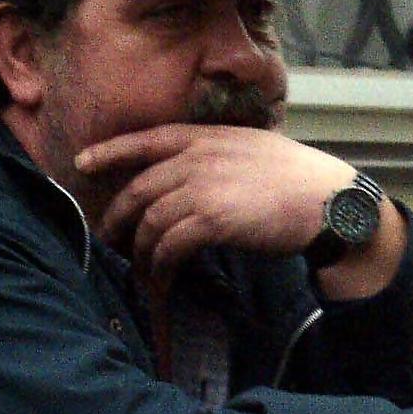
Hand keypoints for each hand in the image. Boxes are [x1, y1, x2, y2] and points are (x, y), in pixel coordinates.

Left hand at [77, 124, 353, 282]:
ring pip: (150, 220)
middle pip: (139, 188)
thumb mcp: (251, 148)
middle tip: (108, 237)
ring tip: (137, 266)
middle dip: (117, 216)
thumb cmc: (296, 179)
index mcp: (207, 136)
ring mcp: (203, 188)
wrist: (330, 201)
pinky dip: (160, 264)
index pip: (147, 139)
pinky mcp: (213, 220)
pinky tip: (160, 276)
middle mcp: (199, 157)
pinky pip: (170, 245)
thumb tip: (188, 176)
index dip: (110, 151)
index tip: (82, 162)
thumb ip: (215, 156)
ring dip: (139, 249)